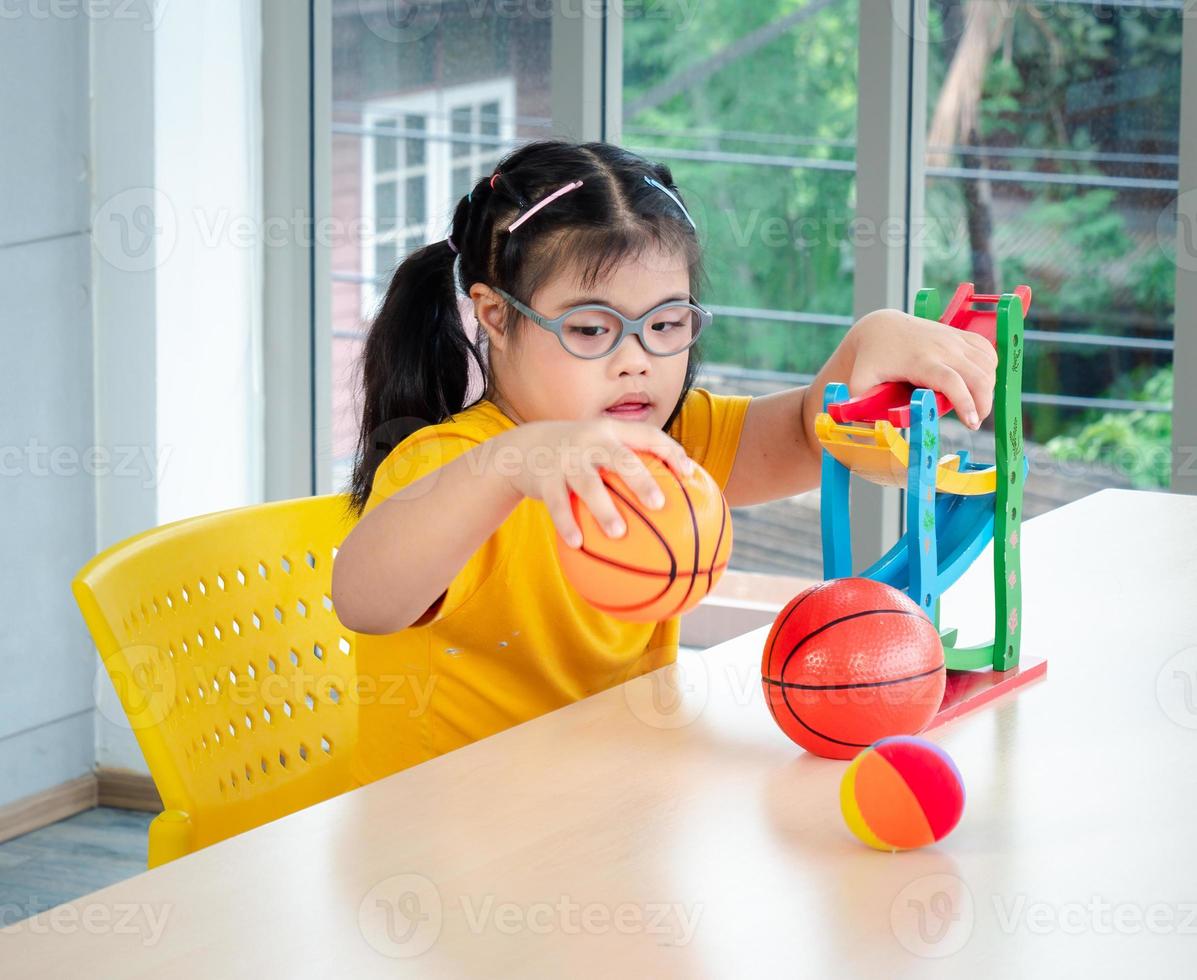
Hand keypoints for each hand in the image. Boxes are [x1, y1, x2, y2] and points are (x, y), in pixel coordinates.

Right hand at [496, 419, 695, 547]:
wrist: (522, 449)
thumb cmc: (575, 455)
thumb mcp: (598, 447)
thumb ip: (628, 464)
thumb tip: (669, 499)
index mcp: (610, 432)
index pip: (647, 435)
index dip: (670, 451)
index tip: (689, 473)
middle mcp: (590, 441)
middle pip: (620, 458)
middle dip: (641, 480)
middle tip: (658, 504)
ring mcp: (566, 458)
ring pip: (588, 484)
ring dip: (603, 509)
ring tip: (619, 533)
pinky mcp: (544, 477)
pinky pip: (557, 504)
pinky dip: (566, 523)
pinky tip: (577, 544)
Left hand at [845, 309, 998, 429]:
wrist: (881, 327)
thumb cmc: (871, 359)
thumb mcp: (861, 382)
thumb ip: (866, 407)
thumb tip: (875, 431)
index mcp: (918, 361)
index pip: (951, 380)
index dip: (965, 402)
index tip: (971, 423)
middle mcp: (941, 347)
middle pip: (978, 374)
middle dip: (984, 402)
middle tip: (974, 422)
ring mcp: (953, 339)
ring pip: (988, 364)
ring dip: (988, 388)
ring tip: (974, 405)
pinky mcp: (960, 335)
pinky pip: (987, 351)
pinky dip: (991, 369)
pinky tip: (979, 382)